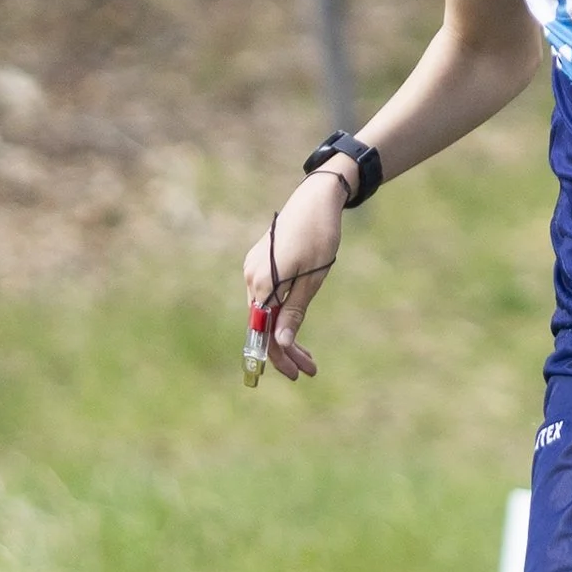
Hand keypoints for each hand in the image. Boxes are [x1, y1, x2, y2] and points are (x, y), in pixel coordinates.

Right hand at [240, 171, 349, 380]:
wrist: (316, 197)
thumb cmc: (319, 236)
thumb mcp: (312, 279)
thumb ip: (294, 311)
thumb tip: (279, 344)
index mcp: (263, 284)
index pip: (263, 333)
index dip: (278, 358)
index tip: (297, 374)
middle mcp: (252, 278)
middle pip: (263, 325)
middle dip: (285, 351)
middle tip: (309, 370)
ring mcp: (254, 270)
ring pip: (266, 313)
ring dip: (284, 334)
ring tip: (307, 355)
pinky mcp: (261, 264)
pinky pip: (267, 298)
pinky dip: (281, 314)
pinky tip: (294, 325)